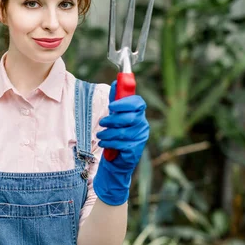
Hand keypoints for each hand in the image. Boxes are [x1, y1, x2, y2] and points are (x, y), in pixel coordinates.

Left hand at [93, 81, 149, 205]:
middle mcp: (143, 125)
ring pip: (123, 132)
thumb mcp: (114, 116)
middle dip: (113, 120)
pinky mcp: (135, 150)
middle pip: (130, 117)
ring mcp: (140, 138)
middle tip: (102, 123)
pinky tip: (104, 143)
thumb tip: (116, 82)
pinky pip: (121, 144)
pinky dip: (110, 143)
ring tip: (101, 136)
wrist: (116, 162)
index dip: (125, 103)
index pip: (138, 103)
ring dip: (108, 133)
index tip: (111, 106)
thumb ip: (116, 100)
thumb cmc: (115, 135)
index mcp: (139, 114)